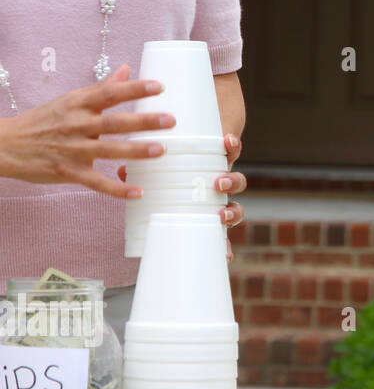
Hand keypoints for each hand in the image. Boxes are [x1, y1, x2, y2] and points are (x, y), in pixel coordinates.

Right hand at [0, 64, 173, 198]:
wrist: (6, 145)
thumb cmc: (42, 121)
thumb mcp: (69, 100)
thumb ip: (101, 88)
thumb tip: (127, 69)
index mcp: (78, 104)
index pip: (110, 93)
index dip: (135, 89)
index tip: (159, 86)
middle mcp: (77, 125)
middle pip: (114, 122)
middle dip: (143, 121)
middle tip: (170, 120)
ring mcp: (73, 149)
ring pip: (108, 150)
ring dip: (136, 151)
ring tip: (161, 150)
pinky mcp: (68, 171)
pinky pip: (96, 182)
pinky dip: (117, 189)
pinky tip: (138, 192)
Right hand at [117, 132, 245, 264]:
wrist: (193, 130)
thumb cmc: (170, 162)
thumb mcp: (155, 177)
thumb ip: (142, 181)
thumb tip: (121, 174)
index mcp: (204, 208)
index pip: (218, 232)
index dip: (225, 246)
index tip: (226, 258)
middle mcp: (218, 193)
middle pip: (234, 210)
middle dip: (232, 215)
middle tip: (221, 215)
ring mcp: (224, 172)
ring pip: (238, 183)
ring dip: (232, 184)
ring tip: (219, 181)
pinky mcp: (227, 150)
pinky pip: (235, 150)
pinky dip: (233, 146)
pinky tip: (228, 141)